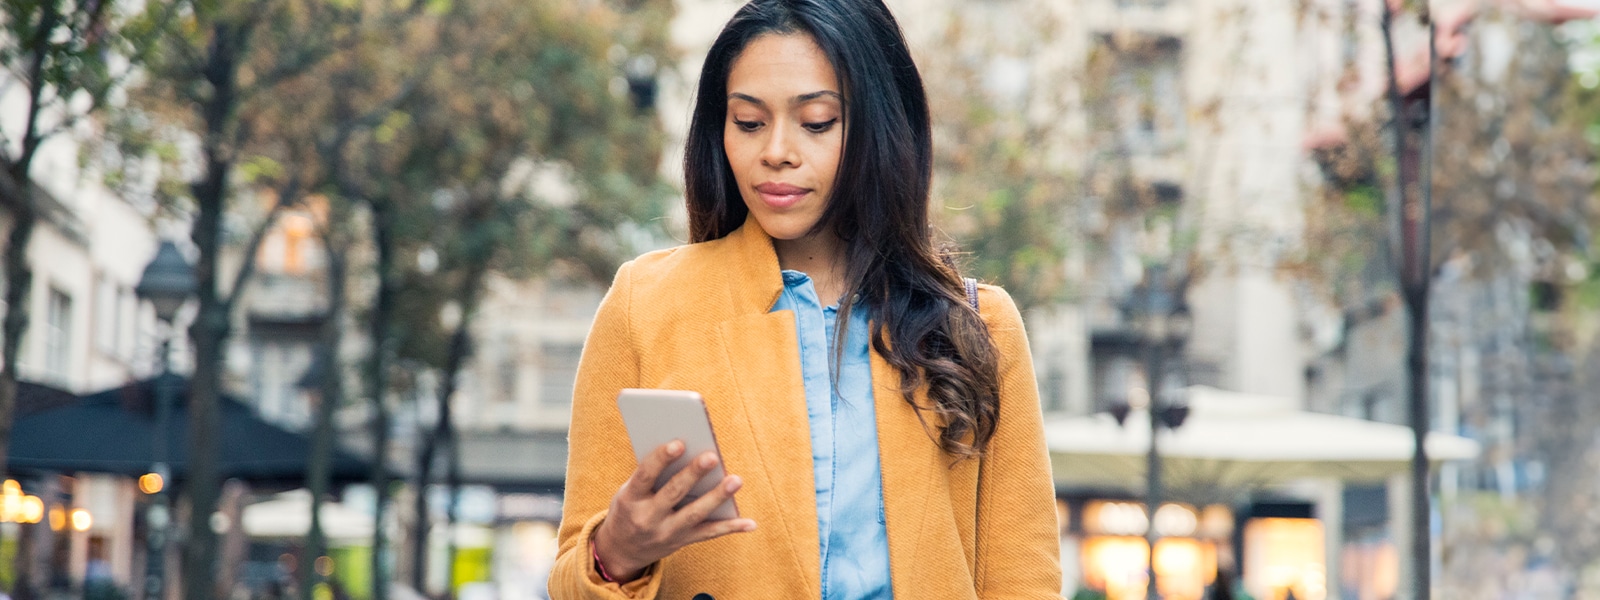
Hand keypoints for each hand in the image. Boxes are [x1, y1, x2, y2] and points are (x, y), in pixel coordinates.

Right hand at [592, 440, 757, 582]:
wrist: (622, 549)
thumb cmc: (630, 506)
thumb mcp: (629, 491)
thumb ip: (653, 473)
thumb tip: (688, 448)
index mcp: (630, 499)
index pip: (645, 476)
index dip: (661, 459)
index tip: (678, 443)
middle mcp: (647, 518)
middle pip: (673, 493)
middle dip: (694, 474)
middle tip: (712, 456)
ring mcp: (666, 532)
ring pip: (695, 514)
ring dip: (717, 497)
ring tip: (736, 480)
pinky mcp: (682, 542)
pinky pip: (709, 533)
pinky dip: (731, 528)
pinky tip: (750, 522)